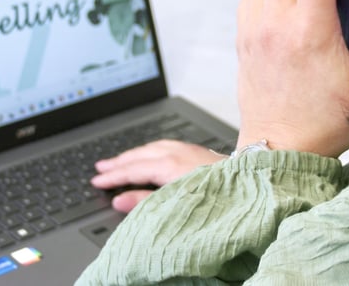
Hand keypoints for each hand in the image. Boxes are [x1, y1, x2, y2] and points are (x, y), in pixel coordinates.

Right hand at [90, 140, 226, 212]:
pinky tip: (149, 153)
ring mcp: (187, 148)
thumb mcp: (176, 204)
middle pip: (139, 154)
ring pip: (151, 146)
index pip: (132, 169)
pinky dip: (149, 149)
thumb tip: (119, 200)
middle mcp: (176, 152)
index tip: (97, 181)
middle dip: (119, 161)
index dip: (113, 176)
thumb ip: (145, 202)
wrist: (251, 184)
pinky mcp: (196, 149)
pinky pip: (164, 144)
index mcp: (169, 164)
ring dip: (133, 153)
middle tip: (100, 168)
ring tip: (119, 160)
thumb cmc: (218, 196)